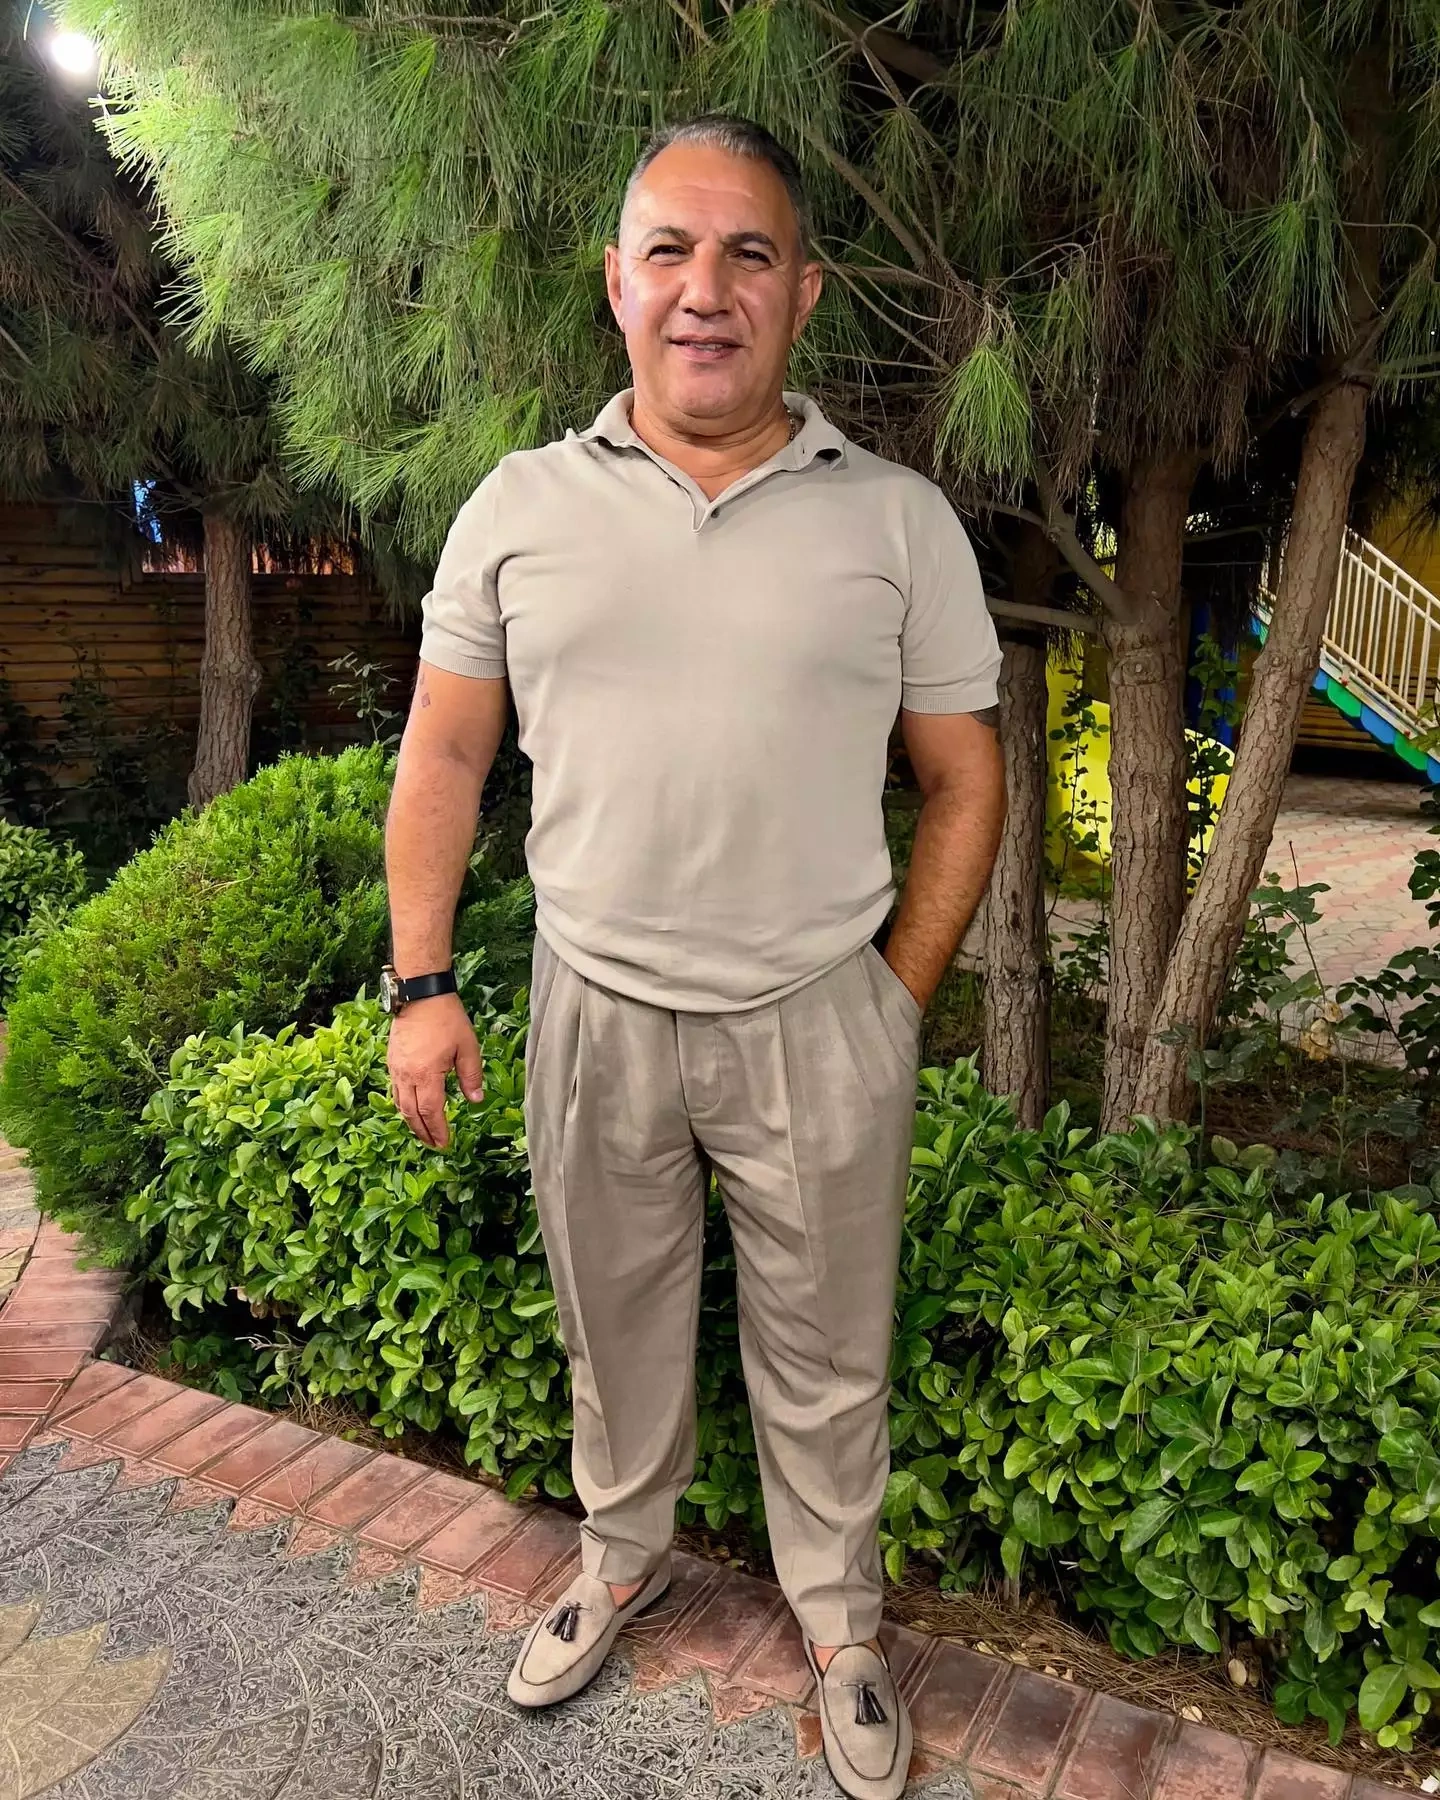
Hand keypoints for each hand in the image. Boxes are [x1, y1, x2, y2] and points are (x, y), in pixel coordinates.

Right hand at [387, 992, 484, 1148]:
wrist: (421, 995)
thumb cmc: (447, 1019)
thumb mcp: (468, 1047)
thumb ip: (472, 1076)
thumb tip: (476, 1100)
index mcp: (427, 1074)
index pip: (431, 1112)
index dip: (437, 1130)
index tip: (444, 1142)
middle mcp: (407, 1075)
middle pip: (411, 1113)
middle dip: (422, 1132)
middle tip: (433, 1144)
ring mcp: (396, 1068)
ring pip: (400, 1104)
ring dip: (411, 1121)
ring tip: (422, 1131)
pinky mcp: (392, 1060)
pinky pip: (395, 1090)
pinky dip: (403, 1104)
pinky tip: (411, 1107)